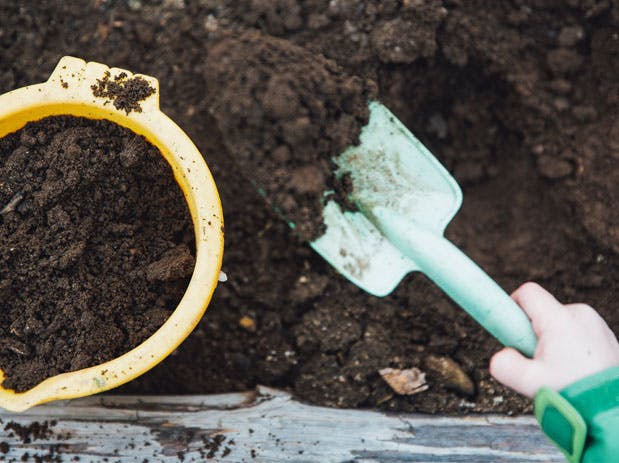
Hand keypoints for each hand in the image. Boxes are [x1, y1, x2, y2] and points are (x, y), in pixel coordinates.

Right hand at [490, 282, 618, 397]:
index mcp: (560, 319)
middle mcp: (580, 314)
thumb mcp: (529, 382)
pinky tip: (574, 370)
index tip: (509, 329)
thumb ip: (503, 365)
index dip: (512, 306)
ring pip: (559, 323)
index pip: (527, 293)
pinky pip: (576, 332)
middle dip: (532, 333)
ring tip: (559, 369)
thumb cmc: (576, 394)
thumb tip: (500, 355)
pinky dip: (569, 347)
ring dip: (552, 341)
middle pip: (542, 311)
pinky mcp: (605, 335)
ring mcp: (596, 324)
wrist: (611, 408)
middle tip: (537, 361)